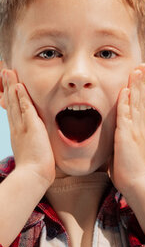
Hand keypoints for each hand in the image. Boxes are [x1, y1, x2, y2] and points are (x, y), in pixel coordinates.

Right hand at [1, 69, 54, 186]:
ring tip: (8, 72)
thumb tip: (38, 140)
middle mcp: (17, 127)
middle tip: (4, 71)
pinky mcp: (30, 128)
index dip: (10, 96)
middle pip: (10, 102)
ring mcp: (22, 127)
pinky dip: (22, 98)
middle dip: (7, 86)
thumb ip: (35, 141)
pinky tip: (19, 87)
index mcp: (18, 131)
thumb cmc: (37, 167)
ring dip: (12, 86)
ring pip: (15, 102)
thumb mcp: (33, 150)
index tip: (9, 84)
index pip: (13, 109)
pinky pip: (25, 110)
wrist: (34, 175)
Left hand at [109, 64, 144, 196]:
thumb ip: (123, 138)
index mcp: (137, 128)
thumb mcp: (126, 149)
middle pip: (141, 98)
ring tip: (137, 70)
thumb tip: (120, 134)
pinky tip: (125, 92)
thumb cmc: (128, 169)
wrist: (135, 181)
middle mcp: (137, 126)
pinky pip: (125, 116)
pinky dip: (125, 103)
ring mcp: (133, 130)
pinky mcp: (126, 136)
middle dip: (143, 81)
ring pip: (135, 103)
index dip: (143, 88)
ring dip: (136, 86)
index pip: (141, 103)